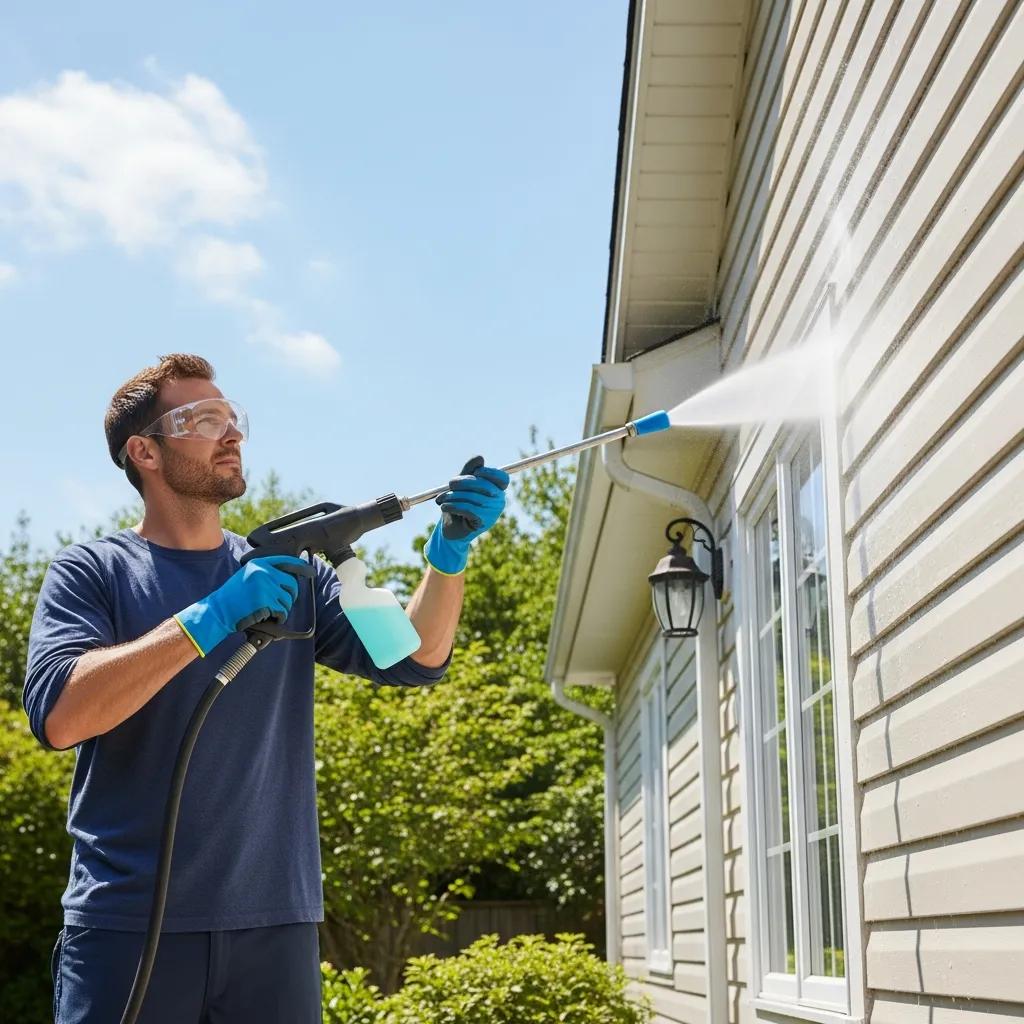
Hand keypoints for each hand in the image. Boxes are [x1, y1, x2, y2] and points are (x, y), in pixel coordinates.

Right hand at [174, 555, 313, 655]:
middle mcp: (263, 572)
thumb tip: (291, 577)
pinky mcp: (265, 601)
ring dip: (282, 609)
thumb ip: (266, 573)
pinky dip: (278, 618)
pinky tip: (267, 618)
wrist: (218, 611)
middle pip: (292, 583)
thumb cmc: (233, 597)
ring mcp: (265, 586)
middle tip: (283, 604)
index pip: (287, 561)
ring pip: (288, 599)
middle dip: (291, 596)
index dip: (302, 567)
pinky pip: (282, 611)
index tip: (311, 572)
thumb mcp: (247, 576)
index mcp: (259, 563)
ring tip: (268, 612)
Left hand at [424, 456, 508, 574]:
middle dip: (463, 482)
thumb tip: (480, 457)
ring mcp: (493, 512)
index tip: (476, 472)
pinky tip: (443, 507)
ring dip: (453, 496)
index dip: (490, 472)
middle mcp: (499, 501)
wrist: (452, 529)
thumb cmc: (459, 503)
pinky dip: (453, 506)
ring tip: (441, 499)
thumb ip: (469, 470)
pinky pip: (468, 509)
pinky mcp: (483, 522)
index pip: (502, 478)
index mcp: (497, 490)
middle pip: (484, 485)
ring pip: (472, 497)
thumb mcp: (462, 485)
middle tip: (449, 484)